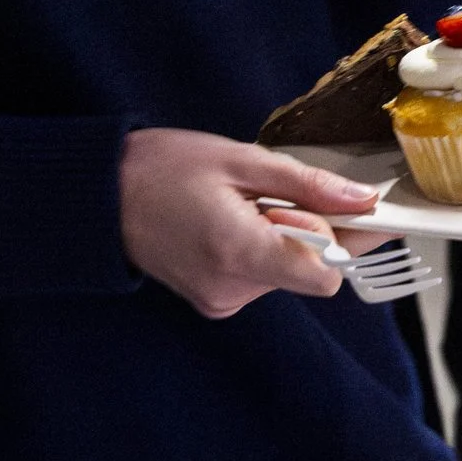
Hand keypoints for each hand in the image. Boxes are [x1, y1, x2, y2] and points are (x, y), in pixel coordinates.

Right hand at [119, 129, 388, 318]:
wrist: (98, 195)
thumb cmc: (163, 168)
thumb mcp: (242, 160)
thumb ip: (308, 184)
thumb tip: (363, 200)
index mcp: (239, 253)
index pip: (325, 274)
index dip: (345, 238)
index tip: (347, 207)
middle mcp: (232, 290)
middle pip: (310, 268)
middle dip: (309, 226)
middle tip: (268, 193)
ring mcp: (221, 300)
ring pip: (288, 269)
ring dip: (283, 234)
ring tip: (239, 205)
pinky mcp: (214, 300)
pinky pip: (264, 274)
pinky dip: (262, 246)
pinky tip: (229, 222)